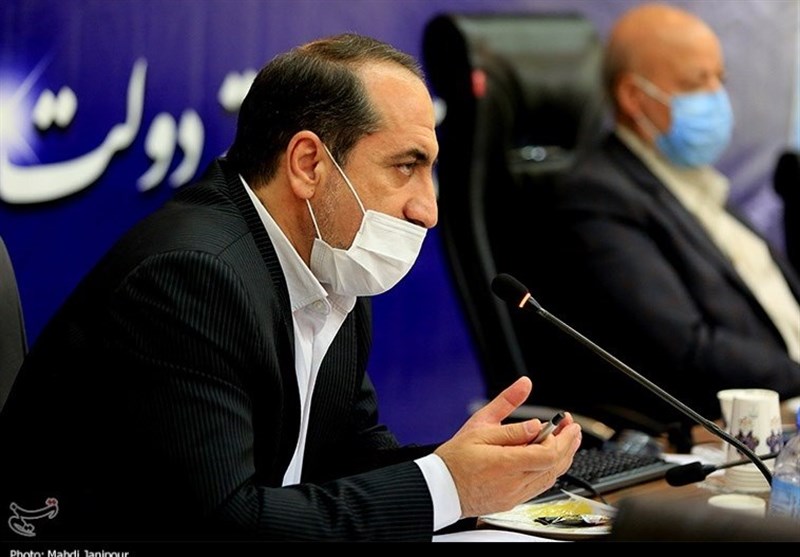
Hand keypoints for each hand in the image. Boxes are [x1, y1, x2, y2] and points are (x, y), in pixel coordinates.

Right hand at [434, 376, 581, 517]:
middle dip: (569, 445)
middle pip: (555, 466)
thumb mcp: (479, 427)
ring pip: (550, 478)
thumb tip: (532, 410)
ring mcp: (514, 495)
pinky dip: (550, 471)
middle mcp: (514, 483)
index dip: (562, 438)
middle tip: (573, 429)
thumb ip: (508, 416)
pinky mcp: (512, 501)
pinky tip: (550, 459)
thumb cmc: (455, 459)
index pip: (548, 453)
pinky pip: (539, 487)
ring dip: (563, 458)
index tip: (566, 423)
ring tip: (567, 441)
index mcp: (506, 463)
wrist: (440, 489)